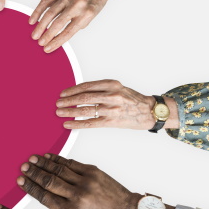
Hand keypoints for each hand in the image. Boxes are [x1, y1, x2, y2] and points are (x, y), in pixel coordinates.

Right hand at [17, 154, 140, 208]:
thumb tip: (41, 193)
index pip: (44, 197)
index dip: (30, 188)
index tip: (20, 181)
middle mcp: (77, 196)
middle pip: (49, 181)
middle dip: (33, 173)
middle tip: (23, 167)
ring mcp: (85, 182)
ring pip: (58, 170)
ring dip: (42, 164)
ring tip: (31, 159)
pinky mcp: (92, 171)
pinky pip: (70, 163)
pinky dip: (57, 159)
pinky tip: (47, 156)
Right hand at [29, 0, 120, 52]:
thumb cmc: (94, 0)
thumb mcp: (92, 15)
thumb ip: (77, 25)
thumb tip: (59, 36)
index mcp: (87, 13)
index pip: (69, 31)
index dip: (57, 41)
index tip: (48, 48)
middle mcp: (77, 4)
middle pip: (58, 23)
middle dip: (47, 35)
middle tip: (39, 43)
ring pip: (50, 12)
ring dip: (40, 26)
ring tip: (34, 35)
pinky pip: (46, 1)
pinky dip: (37, 11)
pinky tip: (32, 20)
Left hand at [56, 80, 178, 129]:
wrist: (150, 111)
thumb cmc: (133, 100)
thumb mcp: (118, 88)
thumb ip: (101, 89)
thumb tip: (80, 93)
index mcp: (112, 84)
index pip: (87, 86)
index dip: (72, 90)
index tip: (63, 93)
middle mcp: (111, 95)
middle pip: (83, 97)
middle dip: (68, 101)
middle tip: (58, 103)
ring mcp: (111, 109)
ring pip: (84, 110)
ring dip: (69, 112)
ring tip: (59, 113)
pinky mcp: (111, 121)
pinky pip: (90, 123)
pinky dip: (76, 124)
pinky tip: (68, 125)